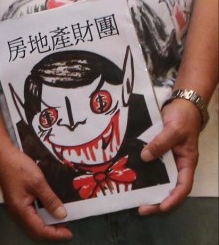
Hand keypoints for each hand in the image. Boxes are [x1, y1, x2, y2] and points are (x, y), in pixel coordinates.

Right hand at [0, 144, 71, 240]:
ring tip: (60, 220)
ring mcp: (15, 206)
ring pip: (31, 224)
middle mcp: (16, 212)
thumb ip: (50, 200)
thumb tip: (62, 215)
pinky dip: (41, 218)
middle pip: (35, 231)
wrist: (1, 153)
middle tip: (67, 228)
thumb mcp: (38, 182)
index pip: (40, 230)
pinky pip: (29, 216)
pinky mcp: (16, 200)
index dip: (56, 234)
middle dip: (51, 233)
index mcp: (21, 209)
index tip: (70, 233)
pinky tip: (49, 211)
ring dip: (46, 226)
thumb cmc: (19, 167)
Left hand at [139, 97, 200, 213]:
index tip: (160, 207)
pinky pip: (149, 163)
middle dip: (156, 198)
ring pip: (157, 177)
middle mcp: (176, 164)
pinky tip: (126, 173)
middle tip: (140, 208)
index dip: (173, 199)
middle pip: (168, 186)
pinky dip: (140, 170)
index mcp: (186, 162)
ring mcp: (166, 157)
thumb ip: (160, 143)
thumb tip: (145, 157)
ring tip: (131, 196)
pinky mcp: (156, 149)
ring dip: (146, 187)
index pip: (183, 186)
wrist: (180, 103)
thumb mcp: (173, 130)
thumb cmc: (183, 118)